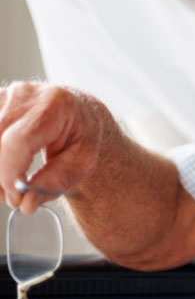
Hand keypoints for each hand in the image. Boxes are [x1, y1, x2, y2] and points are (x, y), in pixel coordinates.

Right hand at [0, 81, 105, 212]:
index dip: (9, 174)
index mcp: (54, 104)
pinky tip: (6, 163)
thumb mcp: (82, 161)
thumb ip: (56, 182)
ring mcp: (5, 95)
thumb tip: (25, 204)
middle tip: (17, 194)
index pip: (17, 141)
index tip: (16, 197)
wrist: (78, 111)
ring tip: (13, 179)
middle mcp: (25, 94)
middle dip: (1, 178)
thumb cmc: (81, 134)